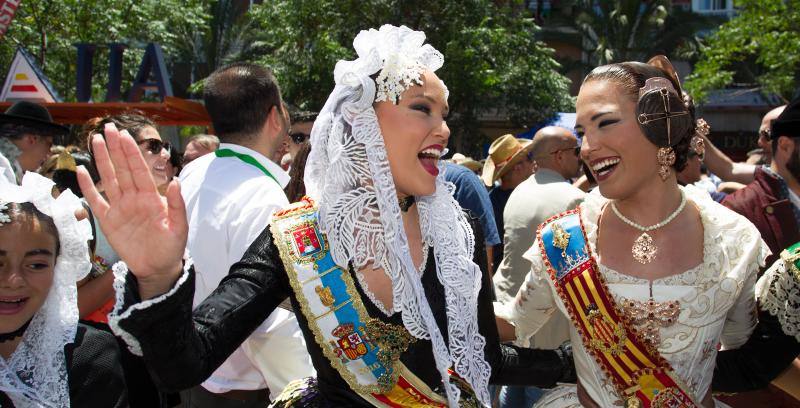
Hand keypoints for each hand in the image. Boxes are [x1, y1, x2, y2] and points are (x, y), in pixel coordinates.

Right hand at [77, 123, 186, 298]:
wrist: (158, 267)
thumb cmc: (171, 246)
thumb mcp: (179, 227)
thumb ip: (177, 205)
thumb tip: (177, 181)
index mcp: (151, 197)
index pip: (139, 170)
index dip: (131, 152)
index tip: (125, 135)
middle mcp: (134, 198)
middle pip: (122, 169)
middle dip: (115, 148)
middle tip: (108, 128)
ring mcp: (120, 208)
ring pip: (109, 179)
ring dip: (102, 160)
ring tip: (94, 140)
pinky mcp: (109, 221)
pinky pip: (96, 201)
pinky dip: (88, 187)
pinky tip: (82, 172)